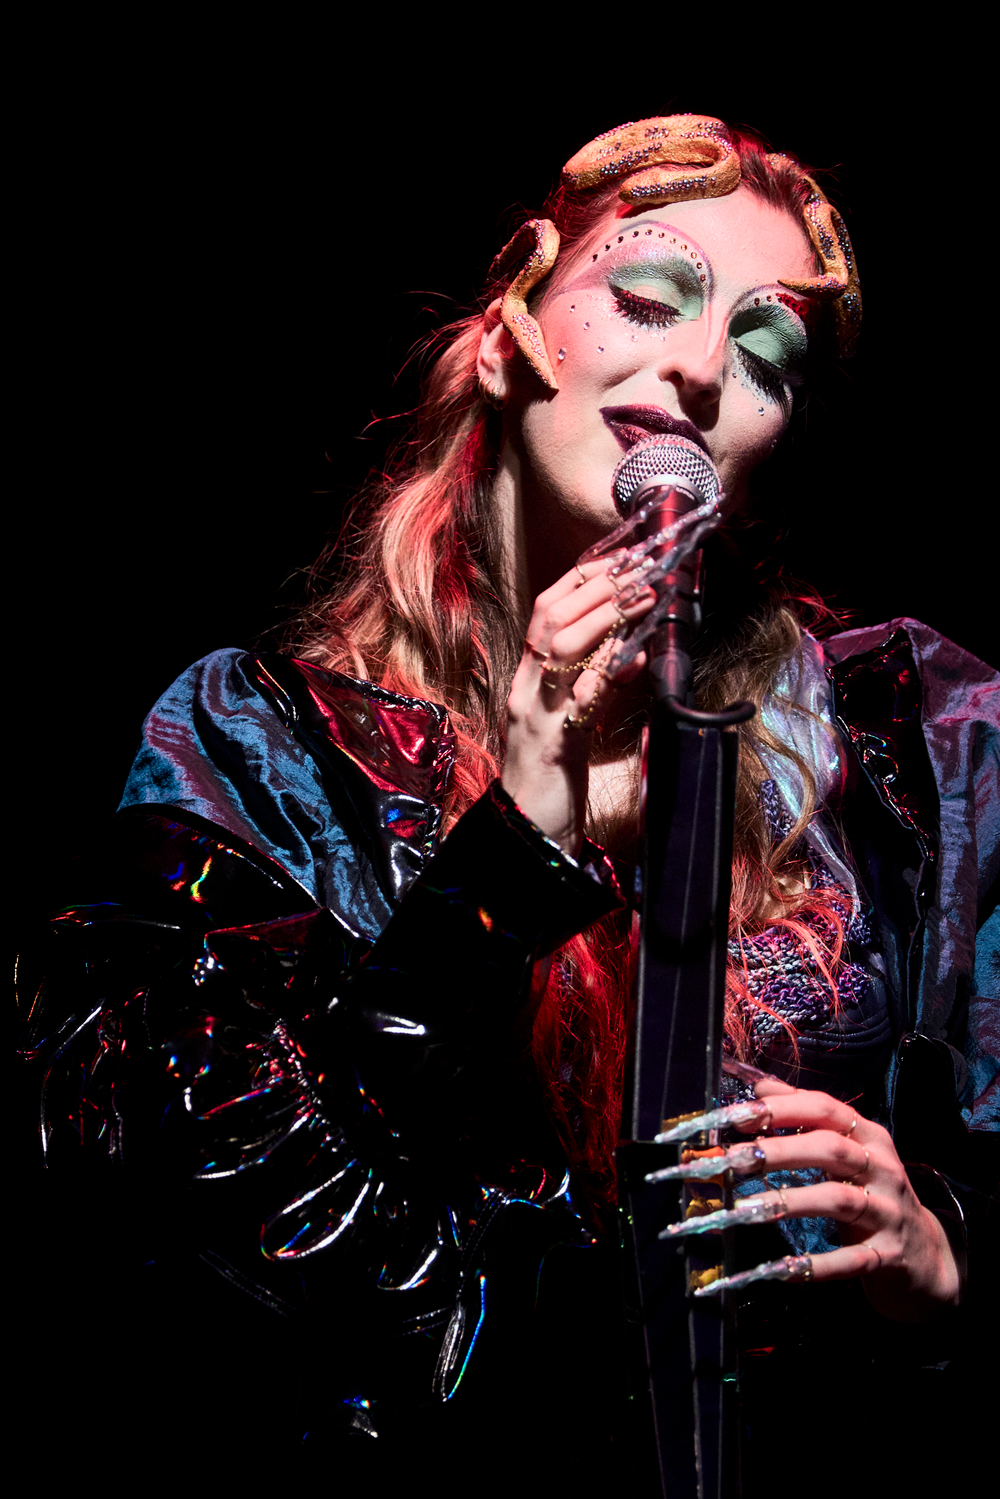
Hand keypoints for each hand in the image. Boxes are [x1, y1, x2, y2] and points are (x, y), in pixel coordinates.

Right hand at [501, 557, 653, 855]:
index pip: (546, 610)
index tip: (623, 554)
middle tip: (640, 565)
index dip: (583, 578)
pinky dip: (609, 671)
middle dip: (596, 585)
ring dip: (605, 617)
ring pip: (560, 648)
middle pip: (549, 617)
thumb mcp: (571, 723)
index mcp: (527, 681)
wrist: (526, 837)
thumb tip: (633, 650)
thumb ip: (595, 686)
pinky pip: (581, 699)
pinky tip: (637, 654)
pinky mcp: (553, 745)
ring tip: (644, 597)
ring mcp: (536, 716)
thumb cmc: (549, 782)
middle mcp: (526, 690)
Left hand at [658, 1078, 960, 1320]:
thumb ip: (805, 1116)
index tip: (734, 1116)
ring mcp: (888, 1211)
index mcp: (867, 1135)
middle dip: (779, 1151)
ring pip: (838, 1199)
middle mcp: (881, 1167)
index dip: (779, 1109)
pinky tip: (782, 1268)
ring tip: (746, 1208)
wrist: (925, 1254)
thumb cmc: (871, 1192)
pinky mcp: (889, 1254)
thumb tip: (760, 1087)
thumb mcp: (847, 1149)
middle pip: (830, 1148)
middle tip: (733, 1159)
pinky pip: (852, 1260)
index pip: (823, 1108)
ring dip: (789, 1202)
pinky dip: (817, 1265)